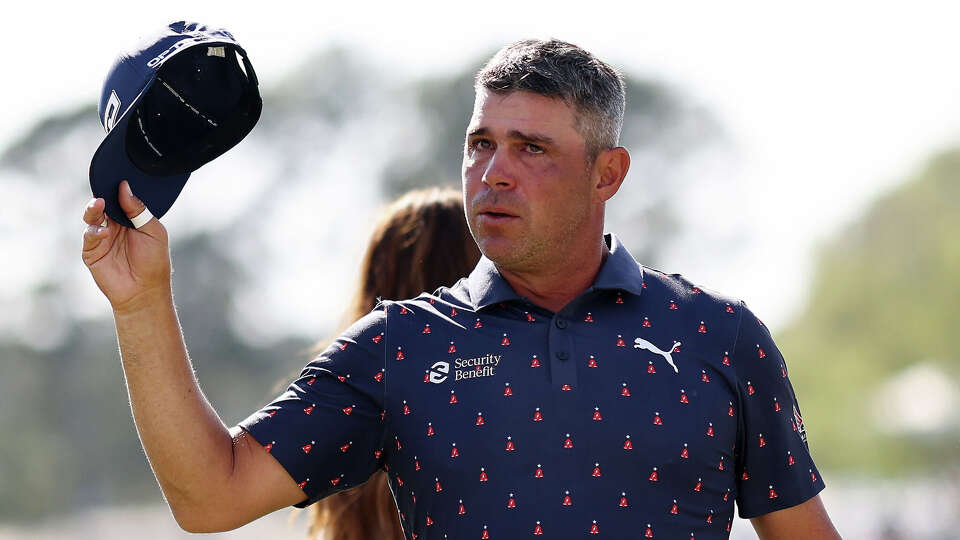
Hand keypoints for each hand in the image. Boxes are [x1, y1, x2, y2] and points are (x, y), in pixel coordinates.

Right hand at [81, 180, 171, 312]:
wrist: (146, 291)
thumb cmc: (154, 261)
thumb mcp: (153, 231)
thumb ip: (138, 210)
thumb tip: (125, 187)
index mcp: (130, 219)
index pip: (119, 198)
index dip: (115, 188)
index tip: (115, 176)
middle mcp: (114, 225)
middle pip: (103, 204)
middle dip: (101, 195)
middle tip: (104, 191)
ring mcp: (102, 238)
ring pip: (92, 217)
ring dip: (94, 209)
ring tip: (99, 205)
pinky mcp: (92, 252)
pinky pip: (89, 236)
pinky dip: (95, 232)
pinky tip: (104, 232)